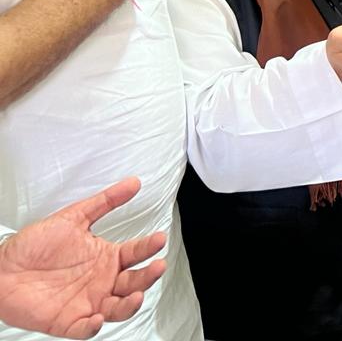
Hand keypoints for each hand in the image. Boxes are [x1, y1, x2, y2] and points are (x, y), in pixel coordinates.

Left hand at [0, 177, 165, 339]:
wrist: (1, 268)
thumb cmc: (34, 244)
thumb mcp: (73, 217)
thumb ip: (105, 201)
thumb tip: (133, 183)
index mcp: (106, 258)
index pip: (136, 253)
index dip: (149, 247)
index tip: (159, 238)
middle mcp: (102, 281)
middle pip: (135, 282)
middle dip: (149, 276)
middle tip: (157, 266)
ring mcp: (87, 302)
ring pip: (118, 309)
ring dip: (130, 304)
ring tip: (136, 296)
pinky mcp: (68, 321)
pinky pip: (85, 329)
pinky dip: (94, 327)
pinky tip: (98, 318)